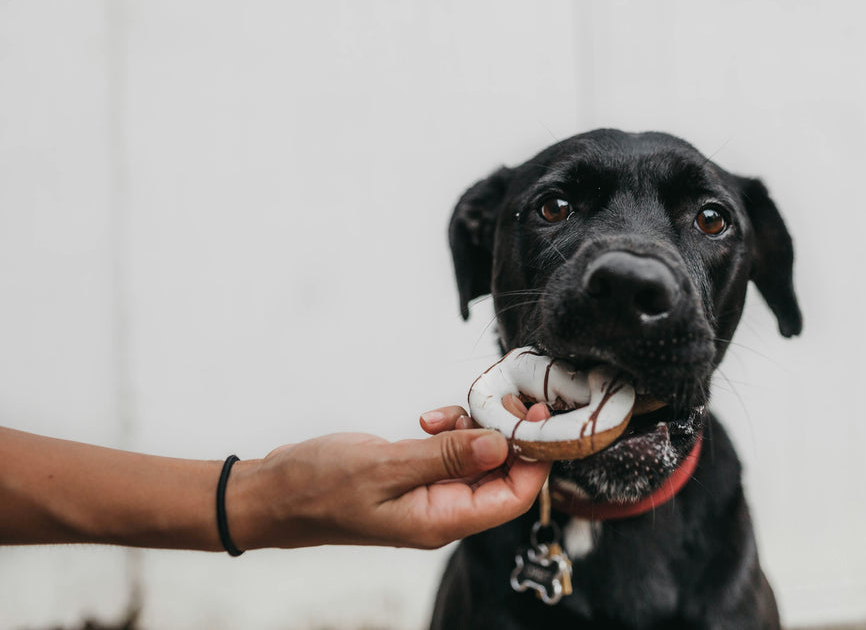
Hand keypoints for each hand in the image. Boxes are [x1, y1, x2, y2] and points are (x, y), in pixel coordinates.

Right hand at [228, 401, 550, 549]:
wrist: (272, 493)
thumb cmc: (317, 487)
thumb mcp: (385, 467)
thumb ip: (446, 456)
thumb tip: (501, 444)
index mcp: (441, 521)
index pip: (514, 497)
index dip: (535, 459)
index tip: (538, 417)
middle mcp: (442, 512)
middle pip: (503, 476)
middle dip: (508, 435)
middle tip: (500, 399)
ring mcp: (429, 494)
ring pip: (478, 459)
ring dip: (475, 428)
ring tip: (448, 411)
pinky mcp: (416, 476)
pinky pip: (452, 452)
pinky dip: (450, 430)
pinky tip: (427, 419)